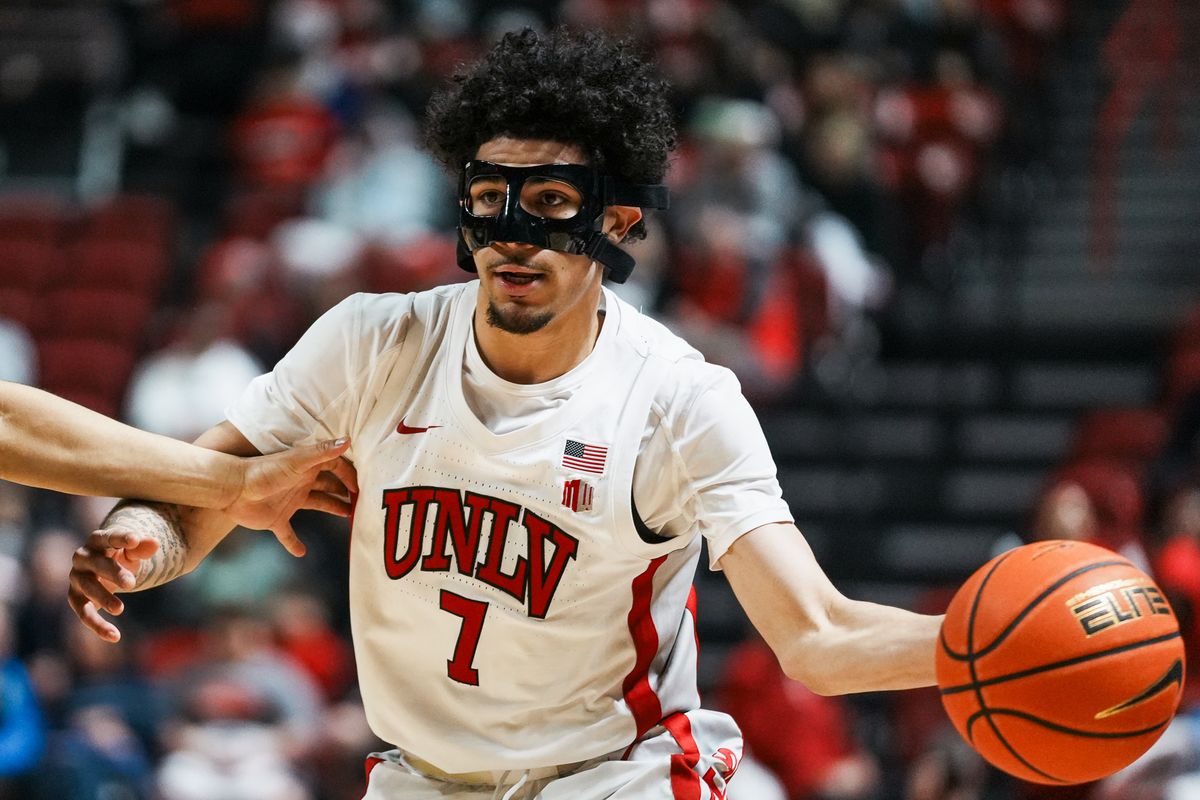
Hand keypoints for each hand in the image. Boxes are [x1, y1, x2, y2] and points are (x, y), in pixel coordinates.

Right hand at [68, 529, 157, 641]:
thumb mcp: (133, 551)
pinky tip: (114, 636)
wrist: (104, 569)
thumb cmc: (121, 555)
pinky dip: (98, 625)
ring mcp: (77, 578)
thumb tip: (154, 544)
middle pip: (97, 564)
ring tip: (120, 609)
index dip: (120, 538)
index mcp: (97, 540)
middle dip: (113, 572)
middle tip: (132, 583)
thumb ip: (142, 548)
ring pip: (88, 588)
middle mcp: (83, 557)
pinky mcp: (76, 598)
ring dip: (103, 598)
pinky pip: (84, 613)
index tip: (134, 540)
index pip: (108, 537)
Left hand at [224, 438, 358, 556]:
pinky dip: (294, 543)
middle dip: (345, 492)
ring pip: (317, 505)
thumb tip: (348, 440)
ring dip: (332, 509)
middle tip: (362, 501)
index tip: (362, 485)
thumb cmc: (264, 470)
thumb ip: (323, 453)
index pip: (335, 468)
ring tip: (349, 518)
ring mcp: (289, 502)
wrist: (234, 489)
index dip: (349, 475)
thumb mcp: (297, 460)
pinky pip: (288, 534)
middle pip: (328, 487)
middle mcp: (301, 484)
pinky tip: (301, 552)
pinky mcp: (277, 519)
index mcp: (307, 469)